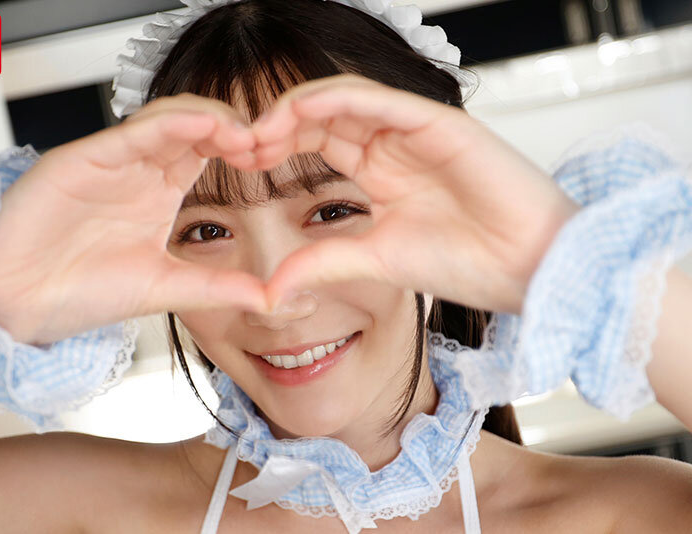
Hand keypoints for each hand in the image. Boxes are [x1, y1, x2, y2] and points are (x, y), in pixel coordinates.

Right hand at [0, 94, 267, 345]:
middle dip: (231, 127)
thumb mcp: (166, 288)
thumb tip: (272, 299)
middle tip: (263, 142)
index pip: (206, 152)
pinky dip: (170, 124)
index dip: (240, 148)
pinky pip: (132, 130)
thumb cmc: (82, 293)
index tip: (271, 160)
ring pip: (167, 118)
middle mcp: (138, 170)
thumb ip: (218, 287)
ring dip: (208, 119)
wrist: (20, 306)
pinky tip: (203, 127)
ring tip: (241, 134)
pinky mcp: (84, 158)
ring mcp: (112, 161)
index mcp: (158, 192)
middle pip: (193, 127)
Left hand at [249, 74, 580, 313]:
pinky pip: (379, 99)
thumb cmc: (470, 263)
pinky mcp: (438, 122)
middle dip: (278, 125)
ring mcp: (415, 131)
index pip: (319, 143)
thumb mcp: (375, 261)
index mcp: (381, 173)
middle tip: (242, 144)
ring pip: (345, 99)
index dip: (278, 148)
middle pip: (324, 117)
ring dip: (299, 108)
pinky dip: (338, 99)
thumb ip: (323, 263)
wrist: (529, 269)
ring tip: (262, 129)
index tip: (242, 164)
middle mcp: (394, 146)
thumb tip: (270, 289)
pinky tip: (301, 111)